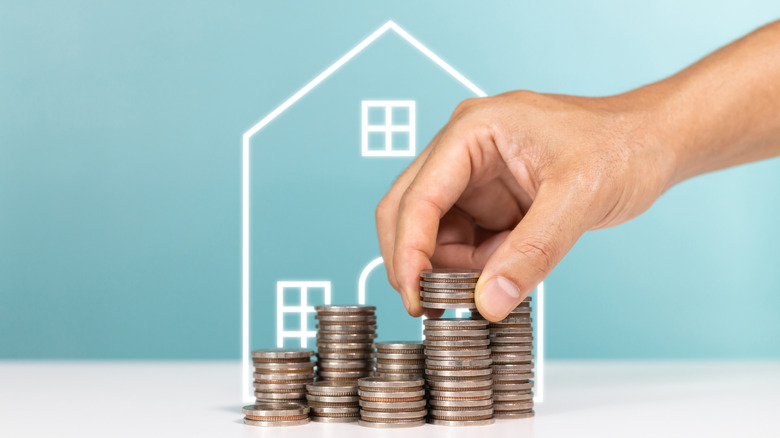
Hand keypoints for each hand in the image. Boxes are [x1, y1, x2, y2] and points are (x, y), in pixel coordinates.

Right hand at [375, 90, 674, 320]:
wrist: (654, 142)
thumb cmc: (623, 145)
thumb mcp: (579, 198)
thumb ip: (532, 252)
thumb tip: (490, 301)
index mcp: (472, 130)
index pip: (418, 197)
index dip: (408, 252)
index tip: (415, 297)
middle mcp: (463, 150)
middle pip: (408, 211)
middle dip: (417, 261)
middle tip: (433, 305)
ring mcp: (474, 175)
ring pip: (432, 233)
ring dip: (451, 267)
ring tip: (491, 284)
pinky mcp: (489, 199)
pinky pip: (462, 241)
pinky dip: (473, 267)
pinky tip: (504, 271)